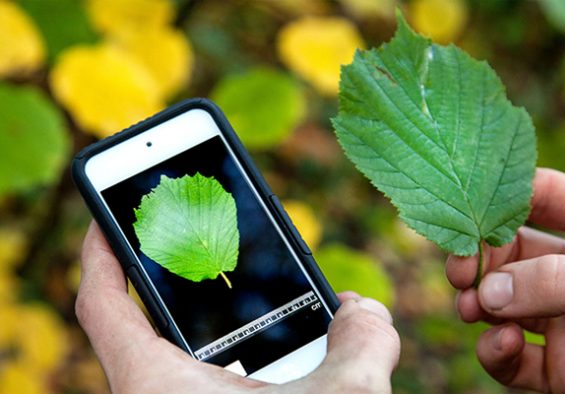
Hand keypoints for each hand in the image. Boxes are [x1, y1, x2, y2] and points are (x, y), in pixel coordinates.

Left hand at [76, 222, 399, 392]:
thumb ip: (366, 341)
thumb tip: (363, 313)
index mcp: (159, 388)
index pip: (103, 306)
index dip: (100, 253)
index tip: (108, 220)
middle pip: (150, 325)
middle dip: (183, 284)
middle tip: (210, 244)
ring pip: (188, 361)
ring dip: (224, 330)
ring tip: (266, 299)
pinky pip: (211, 385)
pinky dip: (240, 365)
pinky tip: (285, 359)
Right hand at [446, 168, 564, 391]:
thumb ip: (559, 280)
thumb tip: (490, 290)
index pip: (546, 196)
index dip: (503, 198)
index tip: (465, 209)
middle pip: (513, 249)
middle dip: (482, 258)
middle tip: (460, 270)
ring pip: (504, 301)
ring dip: (480, 303)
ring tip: (472, 308)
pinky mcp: (561, 367)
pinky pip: (513, 356)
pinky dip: (497, 351)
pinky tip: (502, 345)